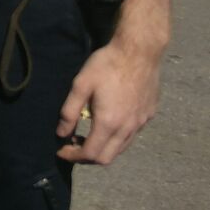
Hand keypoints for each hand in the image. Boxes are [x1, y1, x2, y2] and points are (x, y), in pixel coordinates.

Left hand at [56, 39, 161, 164]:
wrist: (139, 51)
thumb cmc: (106, 65)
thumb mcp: (80, 85)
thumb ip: (70, 112)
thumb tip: (62, 133)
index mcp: (109, 123)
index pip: (90, 154)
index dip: (73, 156)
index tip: (60, 150)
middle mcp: (128, 128)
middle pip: (107, 158)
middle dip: (86, 157)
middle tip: (72, 146)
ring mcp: (141, 123)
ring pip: (120, 149)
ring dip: (102, 149)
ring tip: (87, 136)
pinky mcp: (148, 115)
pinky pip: (131, 136)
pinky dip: (116, 139)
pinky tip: (107, 124)